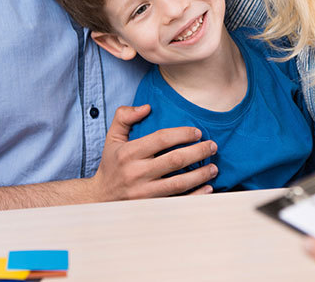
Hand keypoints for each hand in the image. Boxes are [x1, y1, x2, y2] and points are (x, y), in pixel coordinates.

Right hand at [90, 104, 217, 200]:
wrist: (100, 199)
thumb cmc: (111, 165)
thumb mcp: (112, 138)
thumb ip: (124, 117)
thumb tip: (147, 107)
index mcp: (129, 153)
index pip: (161, 138)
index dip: (182, 133)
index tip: (198, 132)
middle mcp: (137, 172)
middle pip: (175, 160)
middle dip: (198, 152)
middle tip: (212, 146)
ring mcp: (144, 192)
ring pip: (179, 183)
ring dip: (201, 174)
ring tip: (214, 167)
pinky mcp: (150, 207)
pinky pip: (178, 202)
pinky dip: (195, 196)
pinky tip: (208, 189)